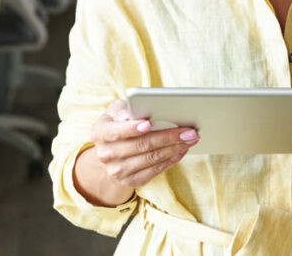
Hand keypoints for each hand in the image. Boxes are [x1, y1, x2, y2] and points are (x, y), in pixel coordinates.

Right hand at [83, 99, 199, 194]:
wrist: (111, 151)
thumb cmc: (118, 123)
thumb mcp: (115, 111)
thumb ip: (122, 109)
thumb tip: (129, 116)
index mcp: (99, 133)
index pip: (116, 132)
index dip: (132, 128)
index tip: (149, 123)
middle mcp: (105, 154)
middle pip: (141, 145)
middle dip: (168, 136)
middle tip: (189, 130)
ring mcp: (117, 171)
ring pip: (152, 158)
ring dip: (175, 148)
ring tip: (191, 138)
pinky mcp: (130, 181)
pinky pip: (155, 170)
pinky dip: (172, 159)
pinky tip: (183, 149)